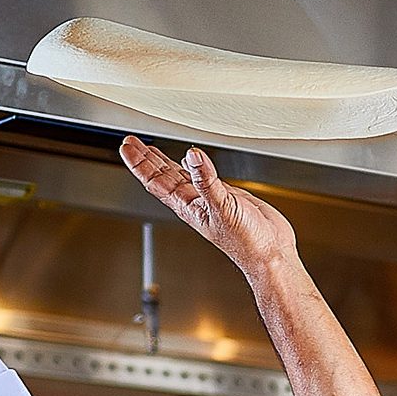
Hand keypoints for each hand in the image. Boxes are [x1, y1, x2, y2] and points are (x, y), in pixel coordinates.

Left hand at [120, 136, 298, 284]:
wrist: (269, 252)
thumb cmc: (245, 241)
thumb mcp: (222, 207)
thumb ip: (206, 180)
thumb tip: (192, 156)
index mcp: (187, 206)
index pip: (155, 181)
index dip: (140, 164)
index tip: (128, 147)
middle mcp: (194, 202)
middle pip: (162, 177)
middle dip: (146, 159)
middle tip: (132, 143)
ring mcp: (209, 199)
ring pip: (179, 176)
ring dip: (163, 161)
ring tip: (149, 148)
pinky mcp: (226, 195)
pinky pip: (203, 177)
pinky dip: (193, 166)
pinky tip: (190, 160)